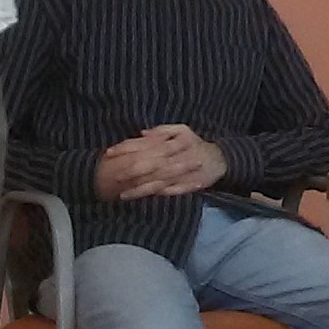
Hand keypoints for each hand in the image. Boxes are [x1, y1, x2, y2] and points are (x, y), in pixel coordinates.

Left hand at [96, 124, 228, 200]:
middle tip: (112, 177)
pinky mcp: (185, 186)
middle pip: (147, 165)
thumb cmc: (195, 144)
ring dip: (139, 189)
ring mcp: (178, 174)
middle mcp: (172, 158)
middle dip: (129, 171)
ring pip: (156, 182)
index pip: (143, 144)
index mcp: (169, 142)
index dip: (125, 148)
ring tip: (123, 195)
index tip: (109, 153)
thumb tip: (142, 133)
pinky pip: (168, 192)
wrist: (219, 159)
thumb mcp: (182, 130)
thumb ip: (162, 131)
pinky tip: (142, 199)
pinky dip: (155, 195)